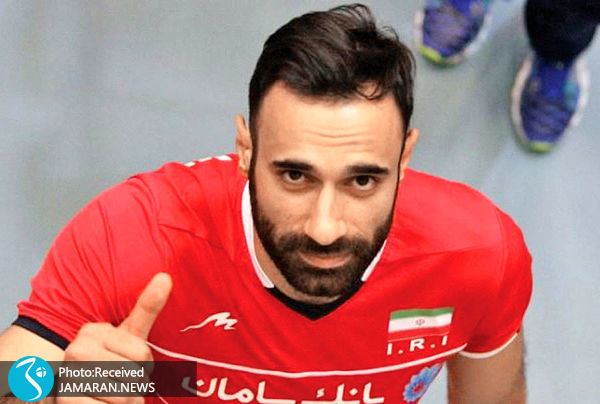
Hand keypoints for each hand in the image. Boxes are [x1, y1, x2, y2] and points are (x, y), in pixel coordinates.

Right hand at [59, 272, 172, 402]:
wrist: (76, 395)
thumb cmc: (109, 364)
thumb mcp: (130, 336)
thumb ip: (147, 308)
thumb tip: (165, 276)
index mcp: (95, 331)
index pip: (142, 353)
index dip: (144, 366)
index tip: (131, 365)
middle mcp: (77, 349)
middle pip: (133, 374)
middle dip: (134, 386)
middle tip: (119, 383)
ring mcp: (67, 375)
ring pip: (122, 396)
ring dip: (124, 402)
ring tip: (110, 395)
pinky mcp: (65, 402)